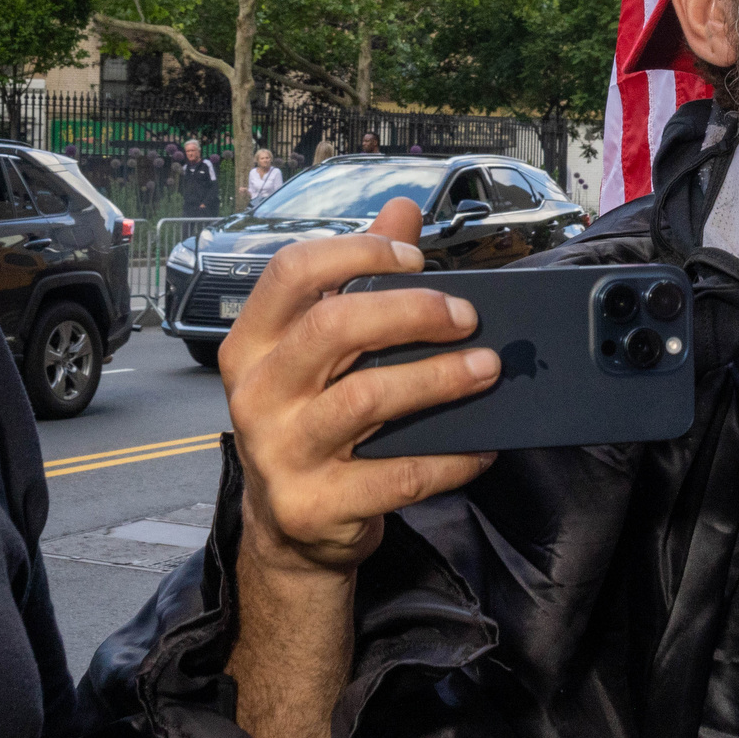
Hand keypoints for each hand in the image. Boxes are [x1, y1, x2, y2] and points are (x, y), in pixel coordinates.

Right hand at [218, 198, 500, 737]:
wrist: (291, 528)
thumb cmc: (313, 420)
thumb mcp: (321, 351)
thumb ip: (360, 278)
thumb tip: (402, 209)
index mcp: (252, 345)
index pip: (292, 272)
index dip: (358, 254)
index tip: (414, 259)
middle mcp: (256, 395)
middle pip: (333, 328)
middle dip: (411, 312)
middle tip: (466, 316)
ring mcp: (280, 453)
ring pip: (367, 399)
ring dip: (439, 379)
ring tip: (486, 368)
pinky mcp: (315, 505)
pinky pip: (397, 474)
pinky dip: (450, 456)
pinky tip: (482, 444)